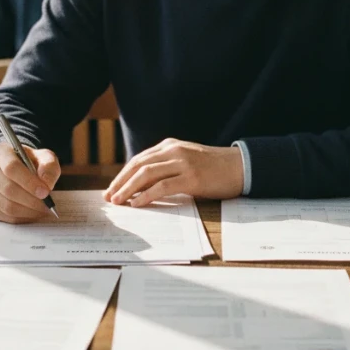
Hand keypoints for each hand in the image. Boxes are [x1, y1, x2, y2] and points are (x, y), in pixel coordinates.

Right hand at [0, 143, 60, 223]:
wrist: (13, 169)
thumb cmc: (29, 162)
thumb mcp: (43, 157)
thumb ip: (48, 165)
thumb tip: (46, 183)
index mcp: (0, 151)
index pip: (11, 168)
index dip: (29, 182)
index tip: (45, 192)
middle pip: (8, 189)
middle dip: (31, 200)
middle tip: (47, 206)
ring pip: (5, 205)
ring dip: (27, 211)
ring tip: (42, 210)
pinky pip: (2, 216)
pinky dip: (20, 218)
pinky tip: (31, 213)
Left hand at [102, 139, 243, 207]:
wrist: (240, 166)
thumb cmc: (213, 167)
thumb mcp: (186, 159)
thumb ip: (167, 165)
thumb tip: (142, 184)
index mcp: (170, 145)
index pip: (139, 159)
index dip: (123, 174)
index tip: (112, 188)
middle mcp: (173, 151)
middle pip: (138, 165)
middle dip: (120, 181)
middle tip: (109, 196)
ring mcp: (182, 163)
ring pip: (146, 174)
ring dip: (128, 189)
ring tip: (118, 201)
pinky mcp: (191, 178)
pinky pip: (162, 187)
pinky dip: (146, 195)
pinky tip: (137, 203)